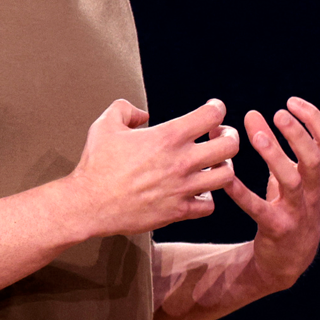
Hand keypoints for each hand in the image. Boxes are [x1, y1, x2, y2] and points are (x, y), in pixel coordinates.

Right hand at [64, 98, 239, 237]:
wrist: (90, 203)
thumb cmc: (97, 164)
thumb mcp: (106, 125)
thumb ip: (126, 110)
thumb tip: (142, 114)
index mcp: (168, 136)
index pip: (211, 115)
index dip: (216, 108)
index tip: (212, 109)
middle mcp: (181, 161)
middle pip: (229, 146)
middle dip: (229, 136)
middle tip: (219, 135)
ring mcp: (183, 188)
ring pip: (226, 176)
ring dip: (223, 167)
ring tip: (212, 164)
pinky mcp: (178, 211)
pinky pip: (209, 205)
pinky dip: (207, 197)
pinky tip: (197, 191)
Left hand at [222, 96, 319, 290]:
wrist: (290, 259)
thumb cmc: (289, 207)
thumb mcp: (291, 177)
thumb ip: (276, 147)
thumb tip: (252, 113)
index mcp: (319, 175)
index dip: (313, 118)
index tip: (291, 101)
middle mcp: (313, 192)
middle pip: (313, 159)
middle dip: (297, 134)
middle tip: (277, 113)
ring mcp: (297, 212)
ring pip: (292, 182)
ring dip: (275, 156)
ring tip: (257, 136)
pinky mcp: (277, 229)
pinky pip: (259, 209)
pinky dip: (243, 193)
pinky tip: (226, 178)